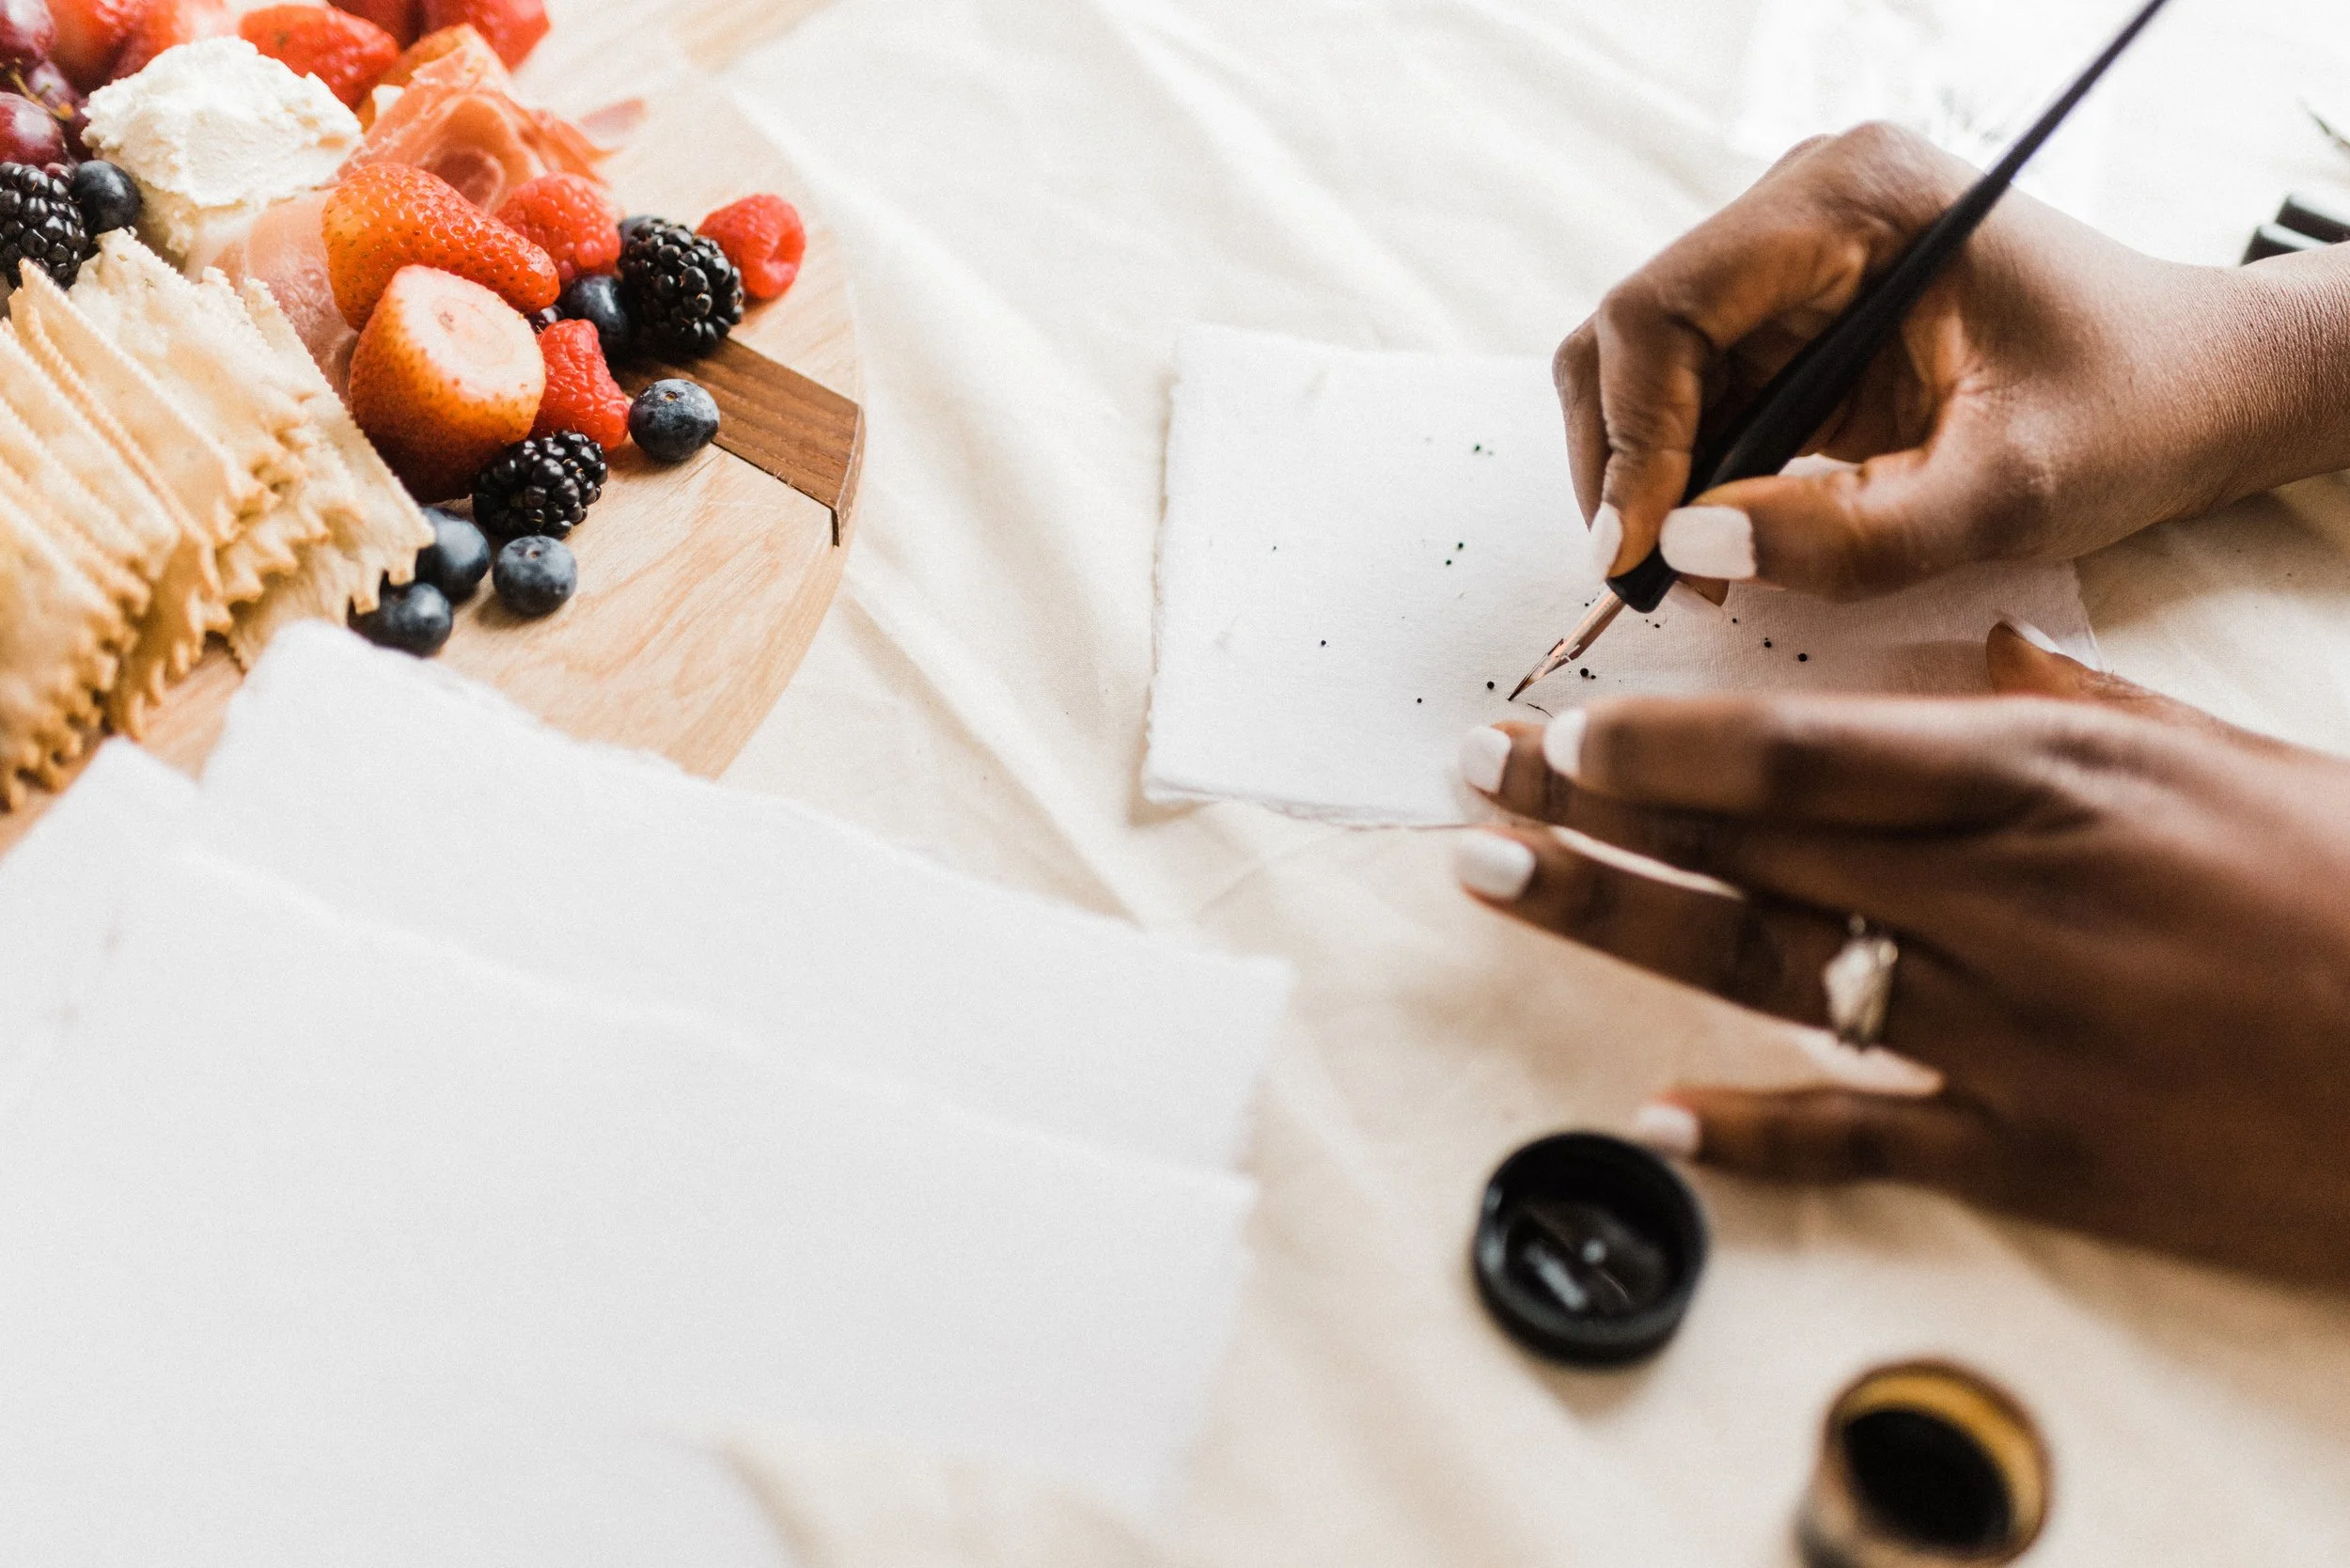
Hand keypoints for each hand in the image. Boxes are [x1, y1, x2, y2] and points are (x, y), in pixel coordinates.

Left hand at [1453, 625, 2349, 1285]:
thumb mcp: (2220, 753)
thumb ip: (2070, 705)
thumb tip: (1968, 654)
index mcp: (2051, 778)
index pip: (1801, 750)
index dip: (1657, 740)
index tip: (1559, 722)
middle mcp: (2007, 897)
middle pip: (1748, 846)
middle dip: (1588, 809)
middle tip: (1470, 781)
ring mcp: (2012, 1035)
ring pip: (1765, 968)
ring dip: (1612, 922)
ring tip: (1494, 882)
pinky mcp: (2041, 1155)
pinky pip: (1862, 1140)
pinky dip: (1751, 1128)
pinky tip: (1652, 1111)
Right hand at [1554, 123, 2349, 598]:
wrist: (2198, 390)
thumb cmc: (2132, 412)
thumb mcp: (2006, 494)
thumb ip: (1852, 535)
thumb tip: (1690, 549)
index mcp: (1853, 200)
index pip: (1664, 309)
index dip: (1630, 438)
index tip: (1638, 551)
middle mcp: (1803, 207)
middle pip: (1629, 336)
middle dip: (1623, 464)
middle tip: (1653, 575)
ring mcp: (1791, 260)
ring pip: (1643, 373)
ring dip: (1648, 480)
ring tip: (1699, 570)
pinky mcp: (1792, 318)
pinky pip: (1691, 399)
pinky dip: (1686, 479)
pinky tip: (1727, 540)